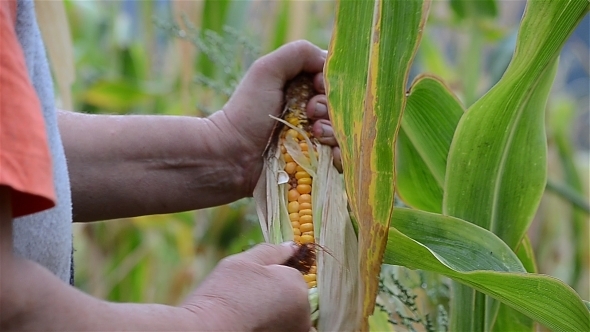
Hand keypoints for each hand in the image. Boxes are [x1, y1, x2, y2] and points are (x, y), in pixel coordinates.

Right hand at [181, 243, 310, 331]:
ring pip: (289, 315)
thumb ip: (272, 251)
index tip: (250, 284)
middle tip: (249, 299)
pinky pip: (286, 329)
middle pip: (293, 297)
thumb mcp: (244, 262)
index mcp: (296, 287)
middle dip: (277, 295)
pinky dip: (277, 326)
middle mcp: (303, 312)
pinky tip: (258, 325)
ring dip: (277, 313)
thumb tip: (291, 246)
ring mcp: (295, 330)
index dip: (270, 277)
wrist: (209, 330)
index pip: (292, 276)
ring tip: (251, 314)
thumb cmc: (225, 293)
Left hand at [208, 40, 340, 196]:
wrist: (231, 157)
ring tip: (314, 135)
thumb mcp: (267, 70)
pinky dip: (340, 156)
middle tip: (310, 113)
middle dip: (331, 108)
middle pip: (343, 109)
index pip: (336, 83)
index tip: (316, 86)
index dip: (332, 84)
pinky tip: (328, 154)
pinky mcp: (315, 166)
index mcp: (301, 90)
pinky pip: (342, 160)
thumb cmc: (246, 112)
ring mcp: (314, 142)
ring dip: (335, 132)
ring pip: (345, 134)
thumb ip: (298, 53)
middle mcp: (310, 114)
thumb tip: (327, 62)